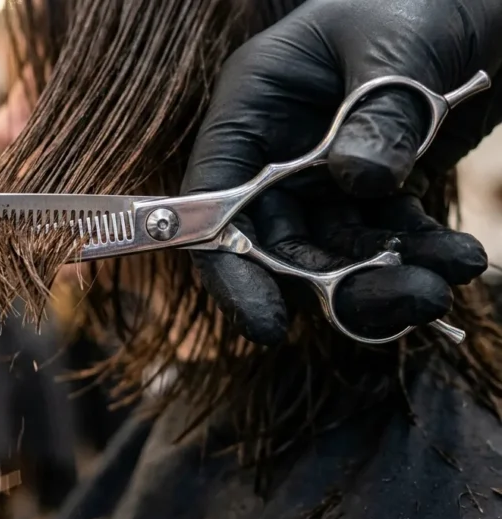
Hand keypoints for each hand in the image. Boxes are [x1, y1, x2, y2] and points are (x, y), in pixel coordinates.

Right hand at [182, 0, 501, 344]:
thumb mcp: (396, 43)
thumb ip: (377, 113)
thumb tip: (359, 184)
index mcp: (254, 106)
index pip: (213, 199)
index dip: (230, 266)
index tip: (268, 324)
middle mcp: (278, 149)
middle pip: (277, 243)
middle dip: (337, 281)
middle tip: (409, 298)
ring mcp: (323, 173)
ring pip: (334, 252)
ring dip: (385, 277)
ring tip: (447, 277)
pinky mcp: (373, 187)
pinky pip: (383, 239)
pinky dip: (417, 256)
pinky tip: (458, 257)